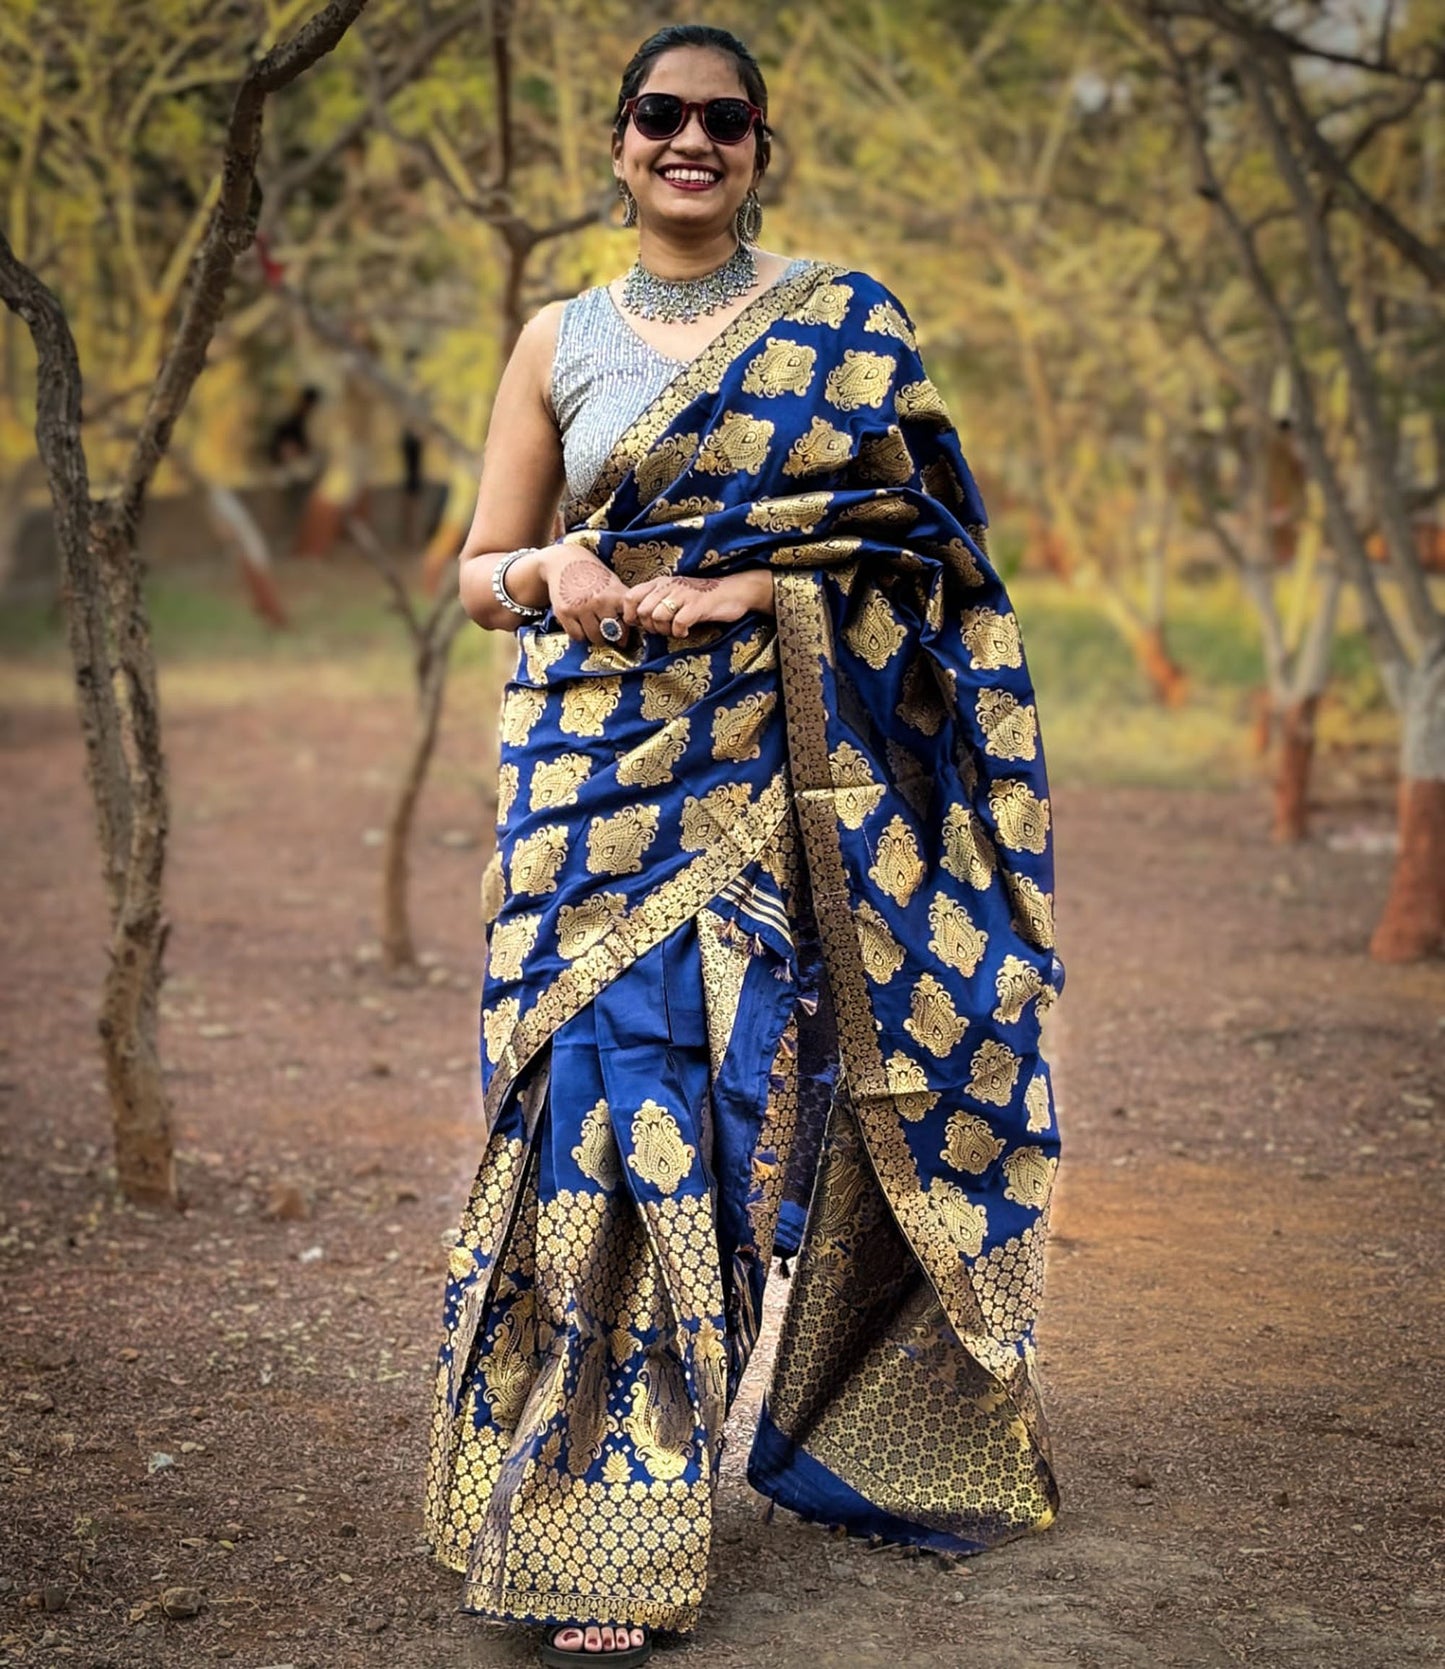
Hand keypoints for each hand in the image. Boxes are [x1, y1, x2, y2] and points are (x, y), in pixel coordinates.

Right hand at [539, 547, 631, 645]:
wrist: (564, 560)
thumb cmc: (592, 573)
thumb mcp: (612, 583)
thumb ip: (622, 604)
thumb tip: (629, 631)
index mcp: (615, 593)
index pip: (628, 621)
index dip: (628, 629)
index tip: (625, 631)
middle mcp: (599, 600)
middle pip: (613, 633)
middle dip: (613, 636)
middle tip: (610, 633)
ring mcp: (581, 607)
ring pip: (595, 637)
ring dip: (596, 637)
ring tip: (595, 629)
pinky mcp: (565, 612)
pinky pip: (577, 635)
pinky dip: (580, 634)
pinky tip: (581, 626)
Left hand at [622, 571, 774, 638]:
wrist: (732, 592)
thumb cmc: (701, 597)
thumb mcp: (674, 595)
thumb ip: (655, 603)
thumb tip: (636, 620)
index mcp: (660, 583)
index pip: (630, 597)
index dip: (631, 615)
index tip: (643, 624)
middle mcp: (668, 586)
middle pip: (643, 611)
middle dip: (650, 627)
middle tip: (664, 629)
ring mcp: (683, 594)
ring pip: (657, 617)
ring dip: (665, 630)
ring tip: (676, 630)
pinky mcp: (697, 605)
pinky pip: (678, 623)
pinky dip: (680, 632)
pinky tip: (687, 631)